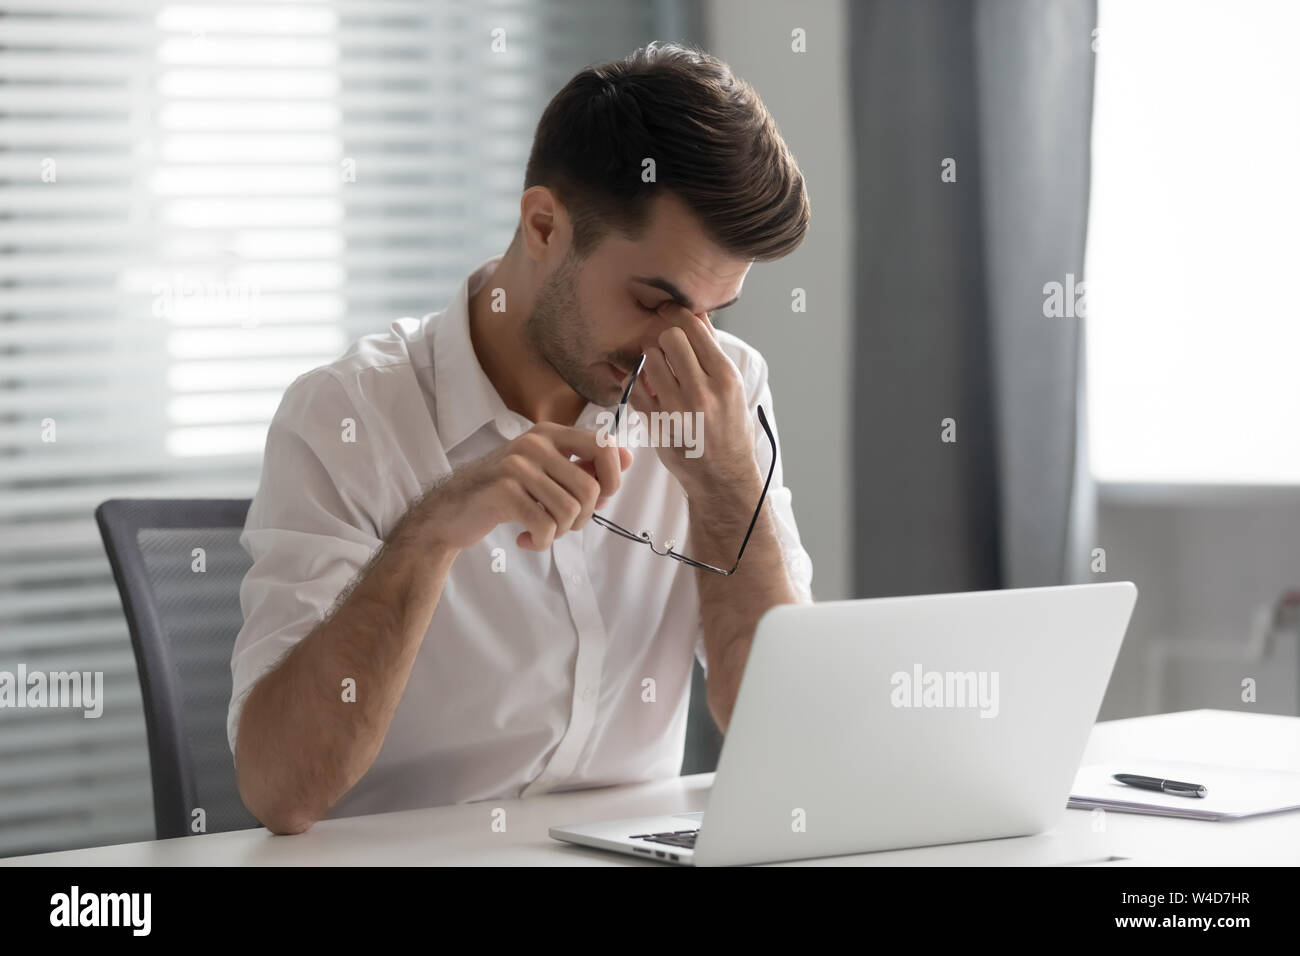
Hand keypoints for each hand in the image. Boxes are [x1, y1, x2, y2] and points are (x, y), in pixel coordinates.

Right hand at [422, 423, 632, 550]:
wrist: (450, 511)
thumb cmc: (503, 492)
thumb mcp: (544, 471)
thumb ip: (582, 465)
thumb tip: (627, 458)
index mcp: (548, 433)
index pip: (603, 446)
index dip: (613, 479)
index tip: (600, 498)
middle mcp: (534, 443)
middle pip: (590, 489)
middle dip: (584, 517)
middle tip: (562, 524)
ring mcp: (517, 466)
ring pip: (570, 511)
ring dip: (561, 532)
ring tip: (542, 531)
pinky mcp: (504, 492)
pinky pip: (546, 526)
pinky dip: (541, 542)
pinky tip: (526, 540)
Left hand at [628, 302, 759, 499]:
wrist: (723, 474)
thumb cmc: (729, 425)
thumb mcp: (731, 386)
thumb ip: (712, 348)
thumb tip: (695, 311)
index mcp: (725, 377)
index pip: (693, 328)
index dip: (677, 314)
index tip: (669, 313)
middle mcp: (702, 392)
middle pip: (669, 338)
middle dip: (664, 338)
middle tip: (664, 346)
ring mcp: (677, 409)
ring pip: (649, 360)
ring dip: (650, 360)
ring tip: (658, 369)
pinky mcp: (657, 424)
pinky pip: (634, 388)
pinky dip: (637, 384)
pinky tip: (648, 388)